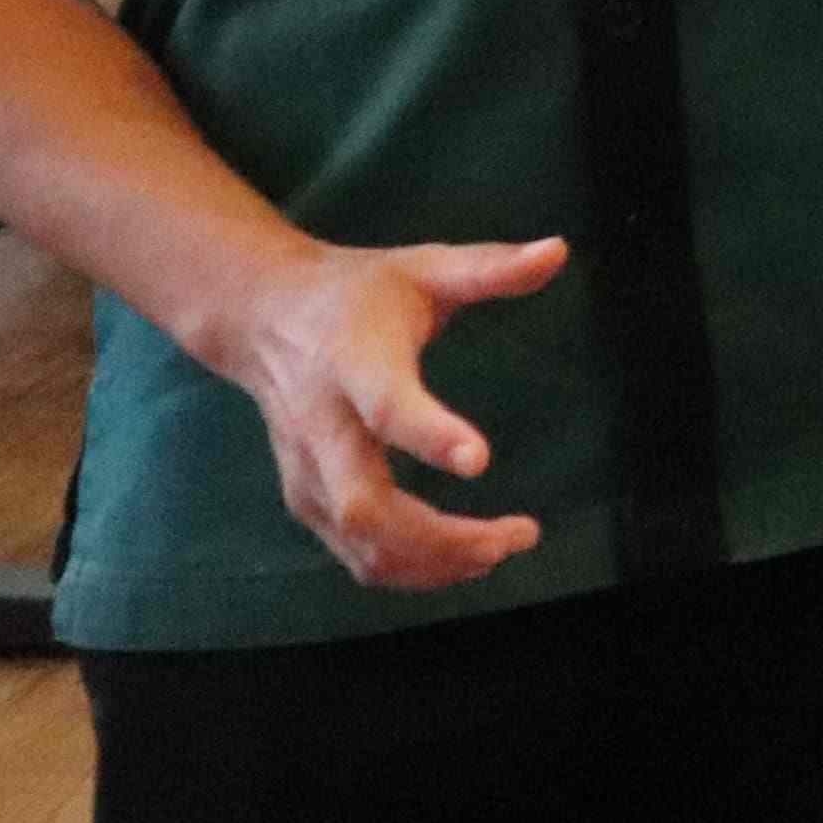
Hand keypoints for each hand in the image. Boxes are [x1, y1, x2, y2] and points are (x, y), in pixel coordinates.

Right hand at [218, 233, 565, 589]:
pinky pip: (355, 554)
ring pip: (362, 544)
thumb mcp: (423, 267)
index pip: (387, 407)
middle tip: (516, 536)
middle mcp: (323, 429)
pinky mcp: (307, 500)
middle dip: (442, 536)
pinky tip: (462, 561)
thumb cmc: (357, 293)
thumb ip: (491, 268)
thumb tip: (559, 251)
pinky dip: (409, 571)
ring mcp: (309, 473)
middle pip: (367, 504)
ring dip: (434, 563)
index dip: (431, 435)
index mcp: (352, 364)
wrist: (263, 318)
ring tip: (503, 549)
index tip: (481, 460)